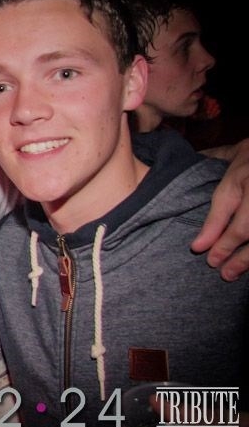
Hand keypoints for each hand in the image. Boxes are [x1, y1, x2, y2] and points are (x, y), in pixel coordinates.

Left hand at [191, 138, 248, 280]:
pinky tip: (247, 267)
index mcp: (243, 174)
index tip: (197, 248)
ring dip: (246, 259)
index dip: (212, 230)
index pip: (225, 205)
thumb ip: (214, 158)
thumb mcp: (236, 151)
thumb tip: (184, 161)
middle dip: (227, 248)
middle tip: (214, 266)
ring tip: (230, 274)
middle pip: (244, 227)